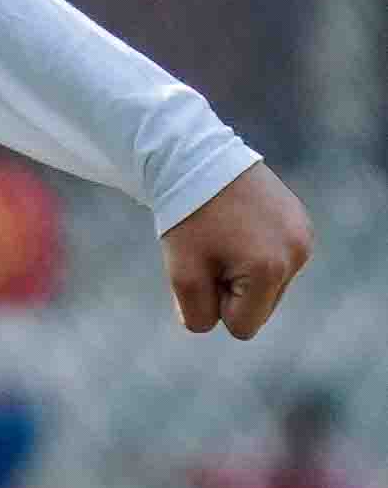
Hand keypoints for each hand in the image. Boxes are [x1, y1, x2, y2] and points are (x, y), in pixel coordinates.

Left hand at [163, 159, 310, 338]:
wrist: (197, 160)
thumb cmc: (187, 218)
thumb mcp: (181, 273)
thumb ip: (197, 313)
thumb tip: (216, 322)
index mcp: (270, 269)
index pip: (242, 327)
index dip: (214, 306)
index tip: (203, 270)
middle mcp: (297, 254)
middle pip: (260, 308)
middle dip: (231, 290)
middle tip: (212, 251)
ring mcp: (304, 236)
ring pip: (270, 285)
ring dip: (244, 272)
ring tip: (225, 236)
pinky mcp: (302, 223)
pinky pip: (278, 260)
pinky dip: (256, 253)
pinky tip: (239, 226)